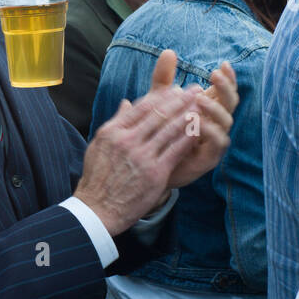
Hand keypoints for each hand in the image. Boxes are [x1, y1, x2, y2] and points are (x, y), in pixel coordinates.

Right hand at [76, 58, 196, 236]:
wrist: (97, 209)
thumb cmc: (97, 178)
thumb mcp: (98, 145)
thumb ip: (115, 122)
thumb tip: (126, 103)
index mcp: (113, 132)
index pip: (142, 107)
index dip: (162, 96)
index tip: (175, 89)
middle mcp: (127, 141)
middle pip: (159, 114)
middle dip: (180, 100)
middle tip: (194, 90)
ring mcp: (142, 157)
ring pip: (170, 129)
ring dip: (188, 115)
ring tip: (201, 106)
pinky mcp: (155, 172)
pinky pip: (176, 150)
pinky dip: (189, 138)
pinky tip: (199, 130)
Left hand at [162, 54, 237, 188]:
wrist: (148, 166)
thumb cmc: (156, 132)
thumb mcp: (157, 102)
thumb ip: (163, 79)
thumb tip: (168, 51)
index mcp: (208, 108)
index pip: (224, 90)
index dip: (227, 77)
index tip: (222, 64)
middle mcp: (215, 123)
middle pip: (230, 102)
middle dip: (225, 87)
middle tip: (214, 75)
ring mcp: (214, 140)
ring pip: (226, 121)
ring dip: (215, 107)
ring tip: (199, 98)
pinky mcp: (210, 157)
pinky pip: (218, 142)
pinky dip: (210, 130)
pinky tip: (197, 121)